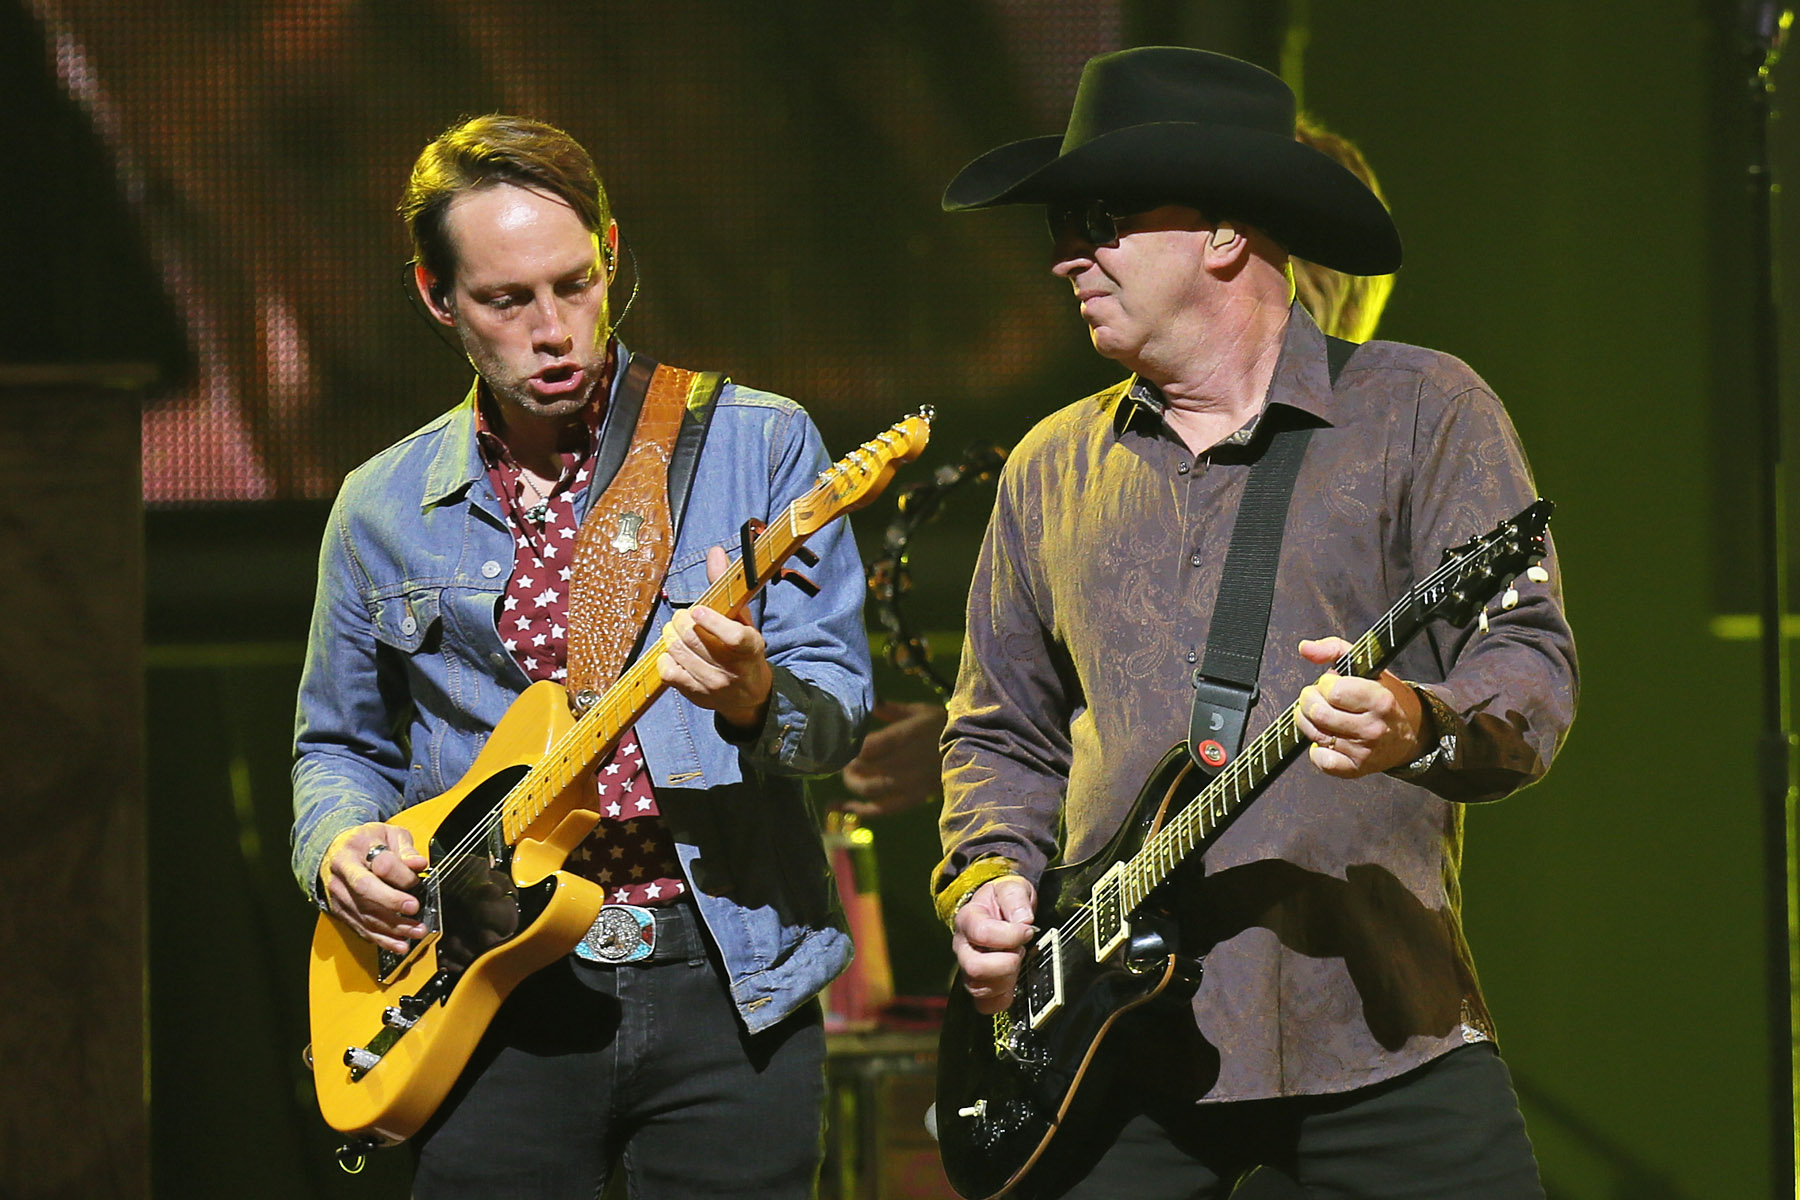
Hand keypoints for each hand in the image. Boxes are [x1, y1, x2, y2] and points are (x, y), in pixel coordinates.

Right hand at [319, 822, 429, 953]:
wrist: (333, 851)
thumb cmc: (366, 842)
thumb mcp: (388, 834)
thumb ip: (405, 849)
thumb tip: (418, 865)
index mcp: (356, 847)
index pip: (379, 862)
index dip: (400, 874)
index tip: (416, 881)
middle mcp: (343, 872)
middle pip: (365, 890)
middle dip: (391, 902)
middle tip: (414, 908)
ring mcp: (339, 894)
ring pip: (365, 914)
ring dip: (393, 927)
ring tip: (416, 931)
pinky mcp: (341, 912)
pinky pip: (361, 929)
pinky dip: (381, 940)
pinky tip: (399, 944)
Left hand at [658, 545, 773, 732]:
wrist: (748, 695)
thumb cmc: (743, 649)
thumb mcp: (743, 619)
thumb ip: (726, 586)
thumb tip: (714, 552)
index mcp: (751, 647)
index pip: (733, 637)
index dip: (711, 622)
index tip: (697, 610)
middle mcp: (734, 669)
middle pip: (693, 639)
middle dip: (681, 621)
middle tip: (683, 616)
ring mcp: (713, 685)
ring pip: (678, 652)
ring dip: (670, 635)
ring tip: (676, 630)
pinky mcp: (696, 695)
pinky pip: (668, 671)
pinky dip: (665, 657)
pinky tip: (673, 652)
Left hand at [840, 700, 948, 815]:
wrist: (978, 751)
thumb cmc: (945, 727)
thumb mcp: (921, 711)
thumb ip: (893, 710)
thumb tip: (870, 704)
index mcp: (907, 735)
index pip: (868, 746)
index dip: (850, 747)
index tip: (843, 742)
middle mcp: (907, 761)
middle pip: (865, 768)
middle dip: (848, 765)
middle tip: (842, 759)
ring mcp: (911, 782)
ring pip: (871, 789)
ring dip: (853, 784)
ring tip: (848, 777)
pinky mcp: (915, 798)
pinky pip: (884, 809)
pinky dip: (862, 810)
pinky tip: (847, 806)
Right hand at [952, 875, 1037, 1014]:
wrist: (999, 911)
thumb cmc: (1004, 901)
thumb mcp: (1011, 887)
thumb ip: (1016, 898)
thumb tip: (1024, 920)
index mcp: (967, 919)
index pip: (981, 933)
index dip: (1009, 935)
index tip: (1028, 930)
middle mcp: (962, 947)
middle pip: (974, 967)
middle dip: (1007, 962)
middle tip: (1020, 950)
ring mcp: (967, 970)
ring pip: (980, 989)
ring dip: (1007, 979)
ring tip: (1017, 962)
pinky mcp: (978, 987)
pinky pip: (985, 1005)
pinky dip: (1003, 999)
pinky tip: (1013, 982)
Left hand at [1293, 636, 1425, 777]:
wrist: (1413, 733)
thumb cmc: (1387, 697)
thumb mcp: (1369, 667)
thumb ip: (1335, 650)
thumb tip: (1305, 648)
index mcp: (1380, 700)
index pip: (1333, 690)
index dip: (1324, 683)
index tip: (1331, 683)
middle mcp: (1373, 728)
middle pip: (1319, 713)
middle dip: (1309, 700)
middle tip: (1316, 697)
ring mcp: (1364, 751)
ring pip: (1315, 734)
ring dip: (1307, 720)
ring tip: (1318, 713)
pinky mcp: (1355, 769)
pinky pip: (1321, 761)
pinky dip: (1316, 749)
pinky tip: (1326, 738)